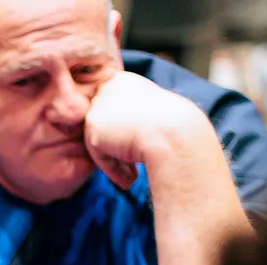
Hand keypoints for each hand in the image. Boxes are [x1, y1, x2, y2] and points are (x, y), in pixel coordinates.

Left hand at [84, 70, 210, 188]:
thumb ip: (132, 119)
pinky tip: (130, 181)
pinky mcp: (92, 126)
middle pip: (105, 126)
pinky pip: (97, 154)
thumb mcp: (153, 115)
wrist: (174, 133)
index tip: (144, 148)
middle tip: (135, 170)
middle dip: (118, 148)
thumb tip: (116, 136)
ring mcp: (98, 105)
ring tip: (133, 178)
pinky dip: (113, 169)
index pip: (114, 113)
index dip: (127, 135)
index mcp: (123, 80)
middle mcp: (108, 88)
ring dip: (116, 160)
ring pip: (100, 141)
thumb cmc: (174, 126)